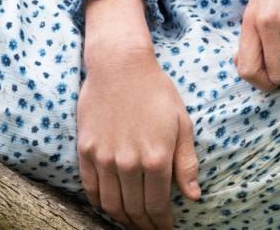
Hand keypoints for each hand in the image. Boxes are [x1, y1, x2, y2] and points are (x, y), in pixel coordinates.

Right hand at [78, 6, 199, 229]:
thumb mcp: (182, 122)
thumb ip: (186, 162)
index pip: (158, 205)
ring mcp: (104, 159)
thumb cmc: (156, 91)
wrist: (120, 66)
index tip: (167, 228)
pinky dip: (100, 205)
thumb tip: (193, 196)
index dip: (162, 222)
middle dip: (144, 226)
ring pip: (112, 205)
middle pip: (134, 210)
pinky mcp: (86, 152)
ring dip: (123, 219)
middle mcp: (129, 163)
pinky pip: (91, 190)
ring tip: (132, 223)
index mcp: (156, 157)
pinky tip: (110, 207)